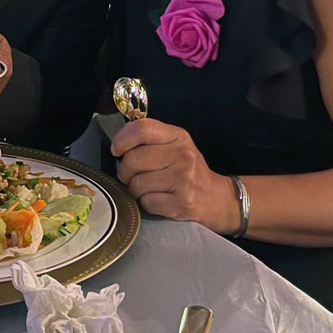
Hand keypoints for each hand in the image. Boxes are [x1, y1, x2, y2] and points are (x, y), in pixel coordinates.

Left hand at [111, 118, 239, 234]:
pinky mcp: (182, 203)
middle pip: (133, 159)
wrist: (216, 198)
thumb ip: (150, 140)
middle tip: (132, 175)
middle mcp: (182, 155)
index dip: (122, 139)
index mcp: (178, 136)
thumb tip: (117, 146)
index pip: (142, 128)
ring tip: (149, 188)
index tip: (117, 150)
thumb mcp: (174, 145)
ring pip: (137, 184)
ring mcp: (183, 180)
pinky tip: (158, 199)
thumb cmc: (187, 170)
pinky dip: (146, 203)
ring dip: (136, 189)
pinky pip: (146, 202)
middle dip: (125, 171)